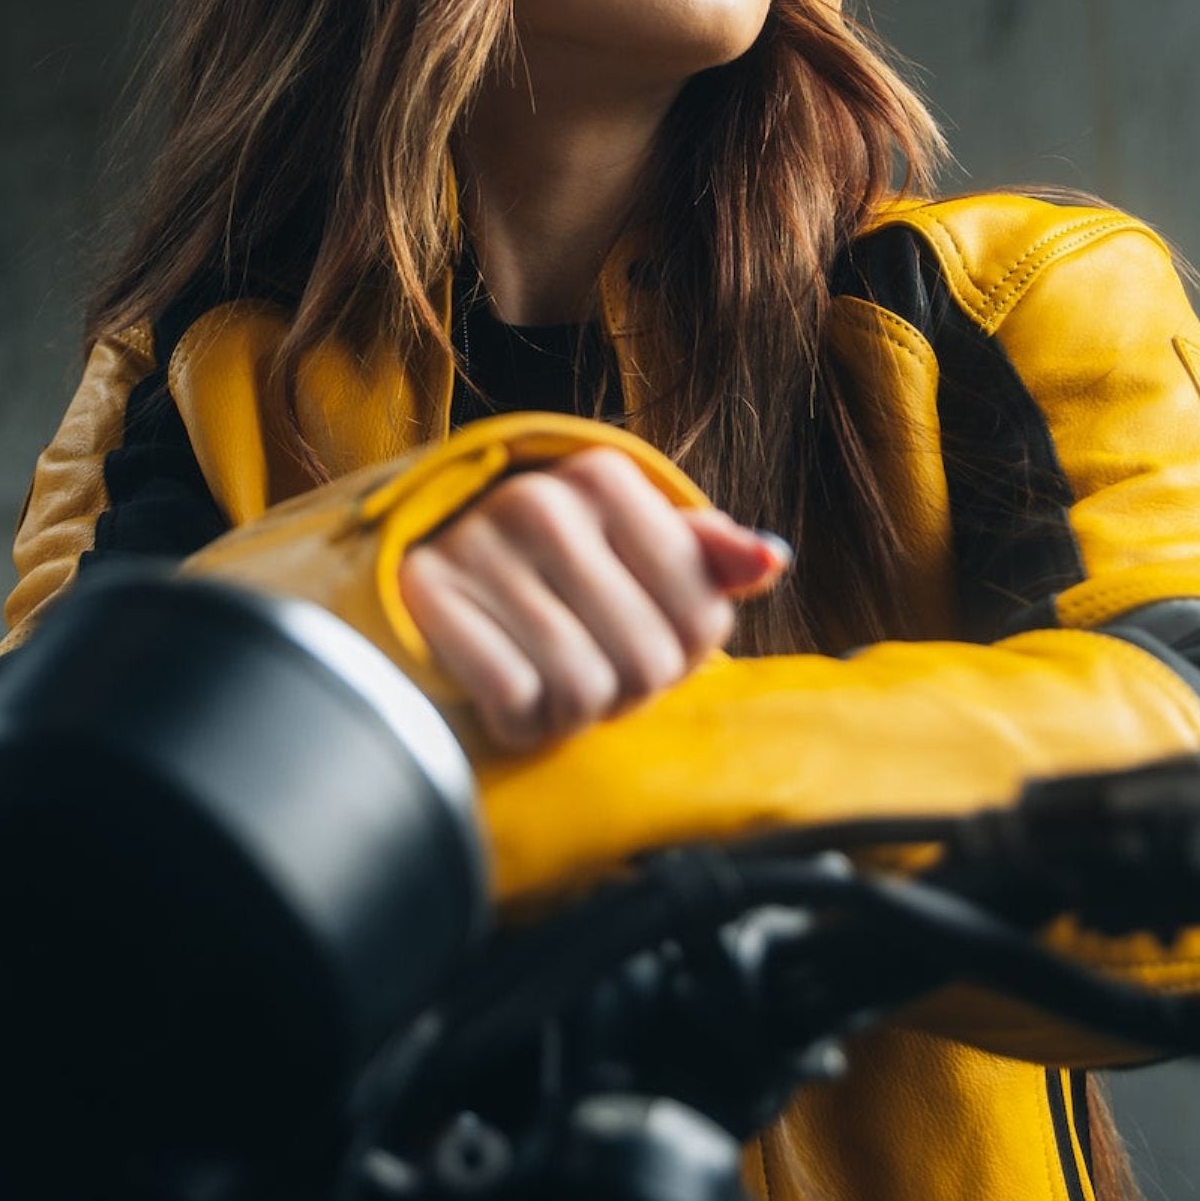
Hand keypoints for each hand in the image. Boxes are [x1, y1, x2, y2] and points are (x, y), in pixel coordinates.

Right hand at [397, 446, 790, 751]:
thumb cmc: (557, 569)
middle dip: (626, 690)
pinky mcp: (426, 596)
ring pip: (583, 689)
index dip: (680, 653)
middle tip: (591, 668)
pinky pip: (515, 702)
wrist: (432, 570)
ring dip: (572, 714)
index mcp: (605, 478)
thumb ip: (708, 557)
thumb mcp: (636, 547)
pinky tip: (508, 698)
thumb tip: (773, 560)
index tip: (638, 635)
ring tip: (551, 686)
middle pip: (647, 661)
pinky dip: (519, 723)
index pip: (703, 617)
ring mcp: (478, 544)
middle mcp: (541, 500)